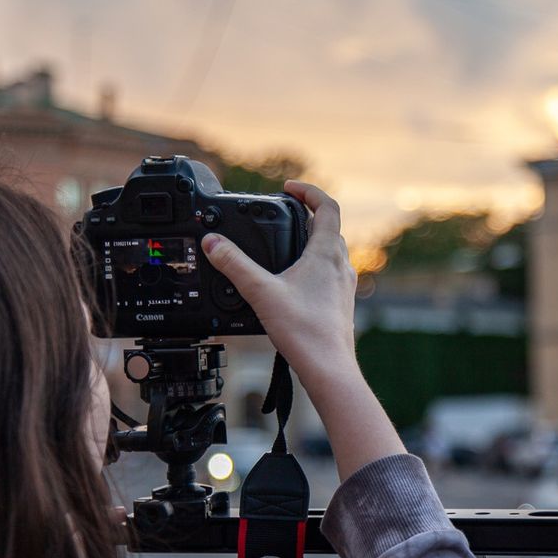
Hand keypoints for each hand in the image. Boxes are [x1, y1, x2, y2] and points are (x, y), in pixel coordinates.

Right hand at [201, 181, 403, 478]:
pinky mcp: (340, 304)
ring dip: (313, 242)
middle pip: (330, 228)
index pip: (328, 207)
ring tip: (288, 245)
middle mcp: (341, 266)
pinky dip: (315, 267)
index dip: (309, 192)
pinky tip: (295, 283)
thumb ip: (234, 265)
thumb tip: (213, 243)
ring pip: (333, 252)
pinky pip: (331, 275)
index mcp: (326, 254)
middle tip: (285, 213)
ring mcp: (344, 286)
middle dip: (308, 215)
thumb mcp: (261, 293)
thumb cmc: (304, 332)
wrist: (329, 368)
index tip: (289, 188)